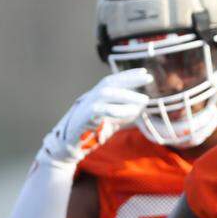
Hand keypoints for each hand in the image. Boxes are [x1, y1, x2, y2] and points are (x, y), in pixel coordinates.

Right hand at [37, 69, 151, 167]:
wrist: (67, 145)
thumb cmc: (89, 133)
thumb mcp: (110, 121)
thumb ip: (123, 113)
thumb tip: (140, 106)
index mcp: (95, 96)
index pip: (112, 80)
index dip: (127, 75)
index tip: (144, 72)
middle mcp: (90, 97)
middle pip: (108, 82)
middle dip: (129, 79)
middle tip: (148, 78)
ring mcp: (85, 106)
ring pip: (105, 94)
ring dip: (127, 95)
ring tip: (145, 100)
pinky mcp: (83, 117)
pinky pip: (101, 110)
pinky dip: (118, 110)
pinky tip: (132, 113)